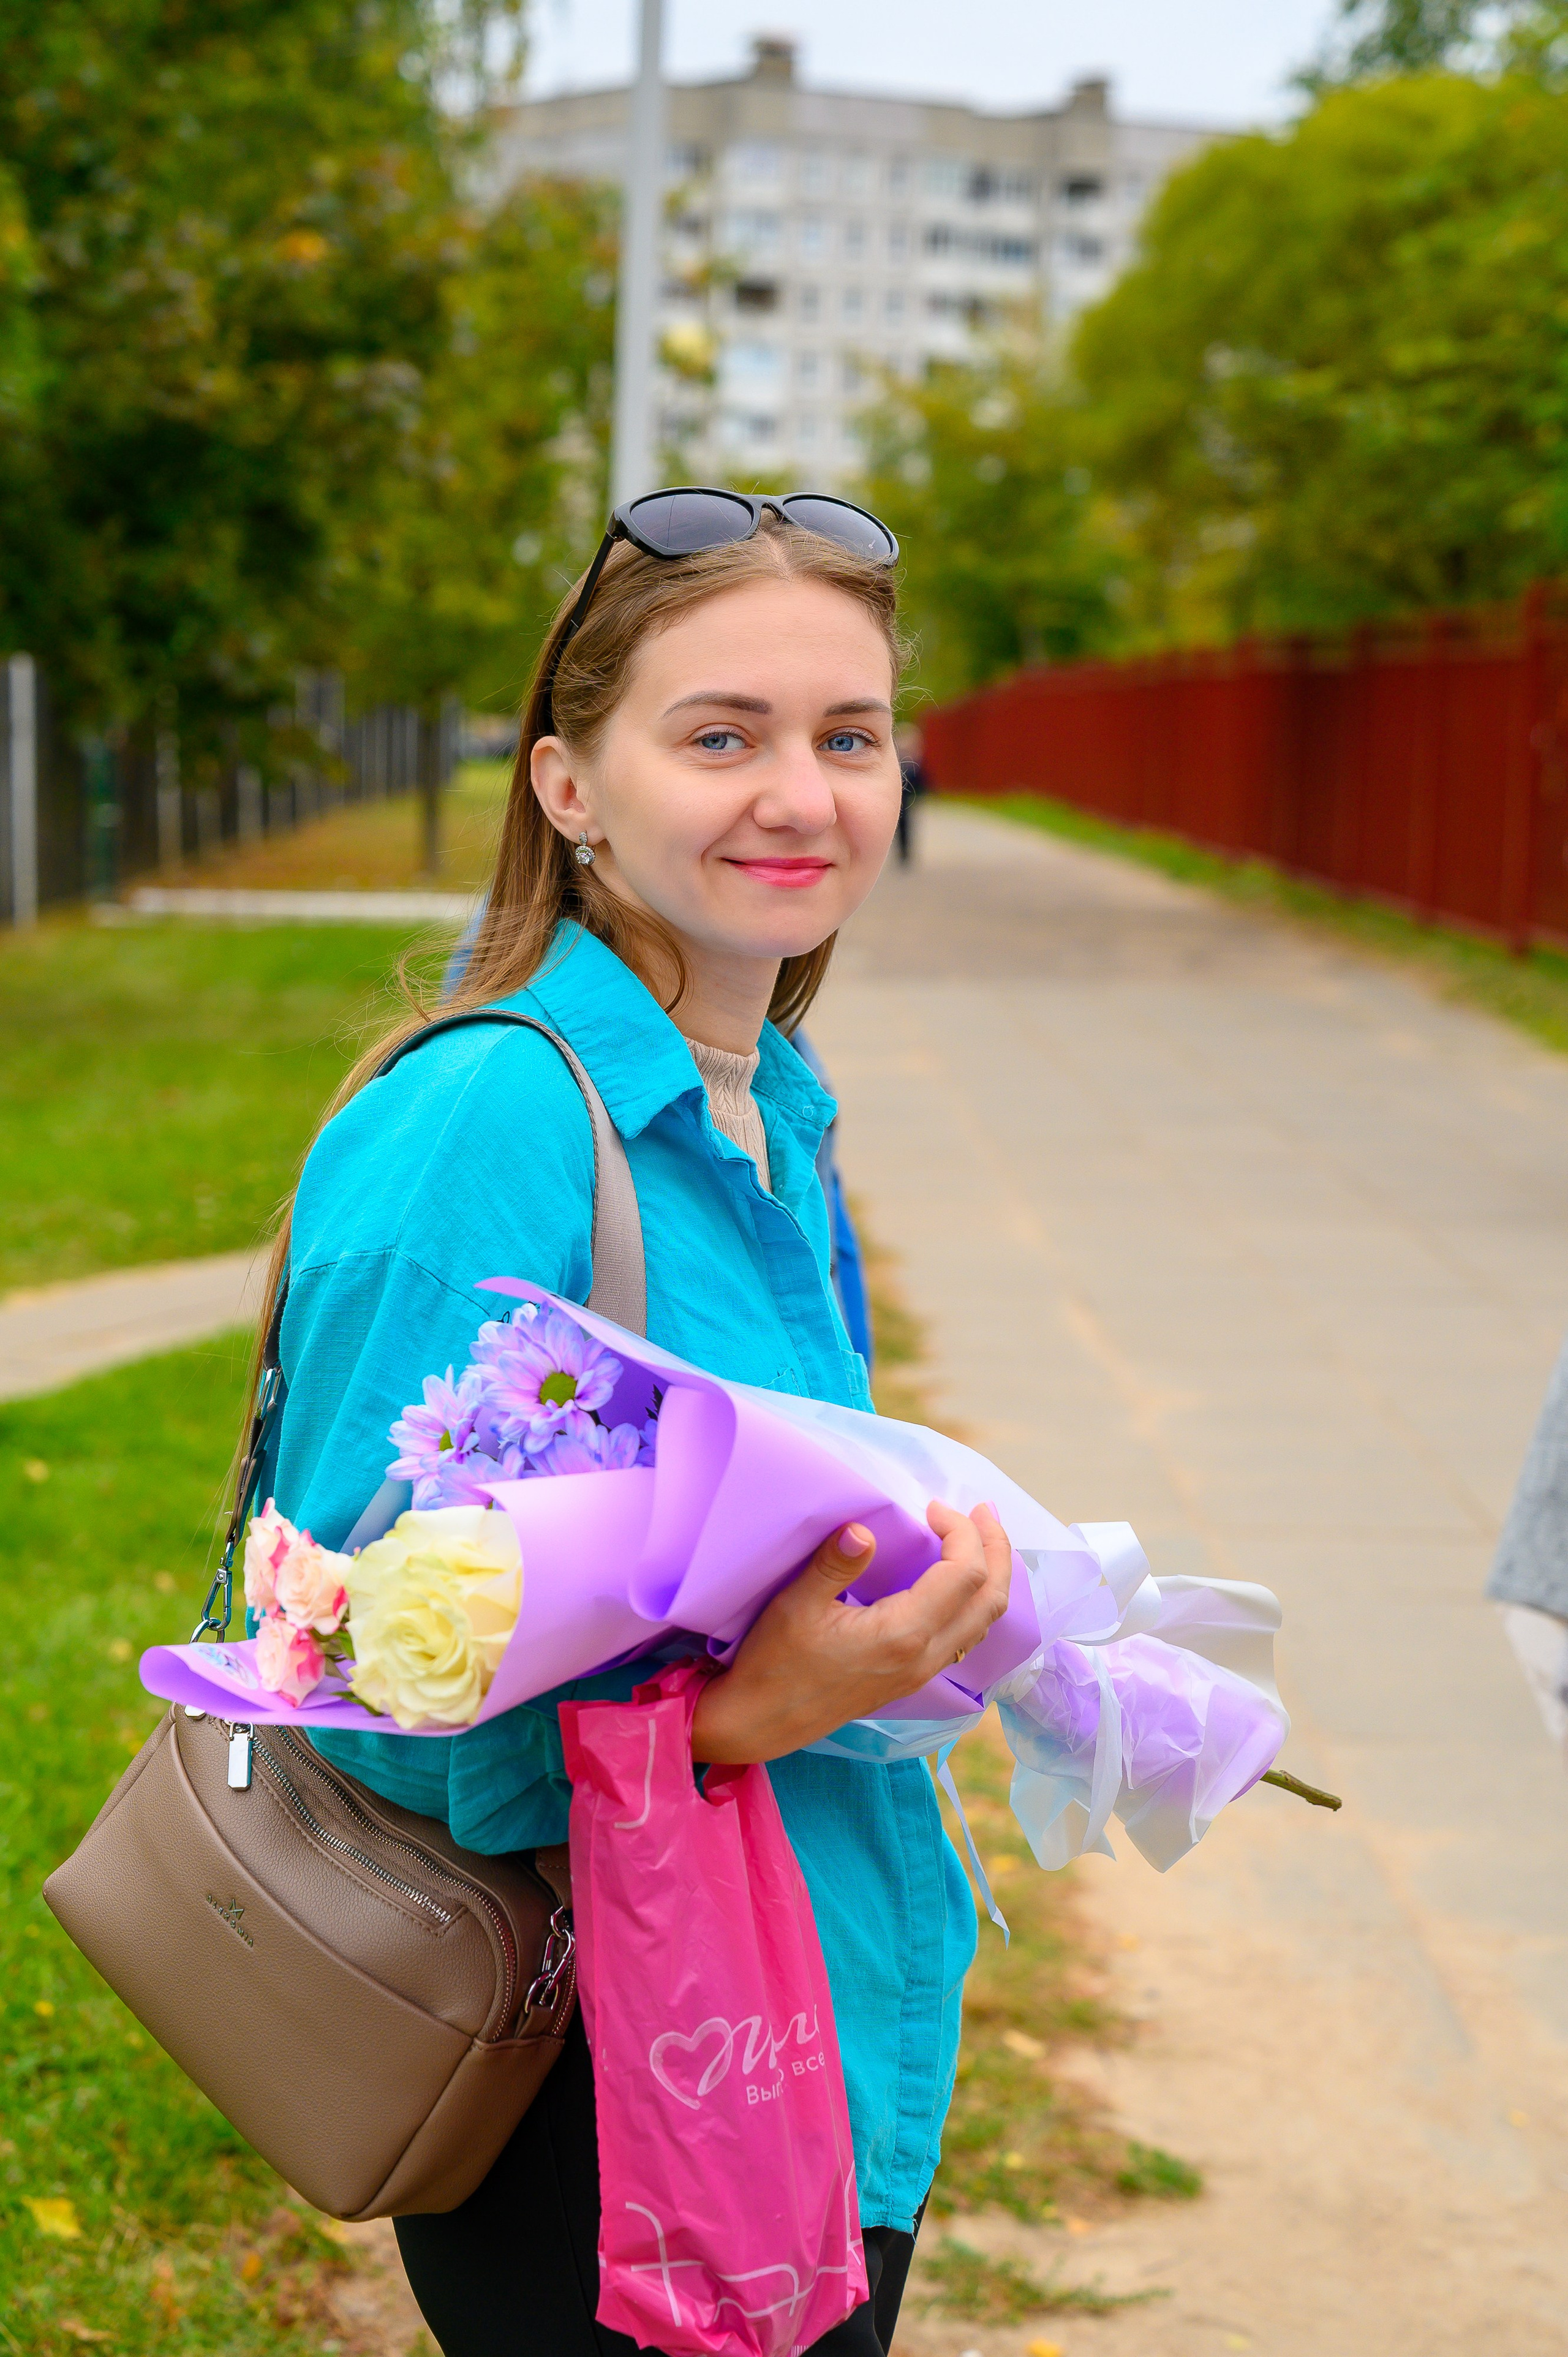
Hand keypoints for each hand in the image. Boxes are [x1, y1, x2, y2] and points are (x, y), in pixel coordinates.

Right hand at [690, 1500, 1011, 1764]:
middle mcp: (924, 1657)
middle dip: (996, 1549)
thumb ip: (833, 1565)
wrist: (761, 1721)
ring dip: (991, 1576)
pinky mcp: (913, 1678)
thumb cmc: (773, 1662)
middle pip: (991, 1600)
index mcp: (902, 1634)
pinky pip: (966, 1637)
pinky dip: (976, 1601)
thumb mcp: (795, 1605)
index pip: (964, 1574)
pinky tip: (956, 1582)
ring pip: (984, 1622)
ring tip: (979, 1538)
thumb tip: (863, 1529)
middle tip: (982, 1510)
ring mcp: (923, 1672)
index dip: (960, 1531)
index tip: (930, 1507)